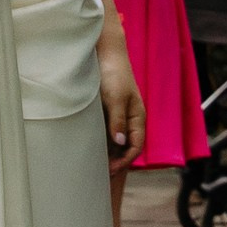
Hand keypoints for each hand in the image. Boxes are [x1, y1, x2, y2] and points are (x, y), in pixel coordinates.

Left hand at [99, 51, 144, 172]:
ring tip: (93, 165)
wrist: (105, 51)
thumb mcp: (115, 98)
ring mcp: (118, 114)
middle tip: (100, 174)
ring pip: (115, 140)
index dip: (125, 161)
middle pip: (126, 147)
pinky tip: (88, 147)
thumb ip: (117, 121)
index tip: (110, 170)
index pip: (136, 146)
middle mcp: (129, 118)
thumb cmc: (113, 73)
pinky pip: (105, 131)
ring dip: (107, 153)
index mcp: (138, 117)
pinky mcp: (107, 110)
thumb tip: (120, 144)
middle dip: (116, 162)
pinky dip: (100, 141)